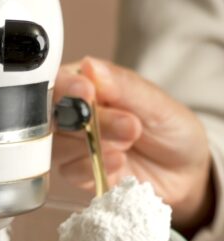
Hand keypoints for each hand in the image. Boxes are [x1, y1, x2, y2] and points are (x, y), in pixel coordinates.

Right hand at [54, 57, 214, 234]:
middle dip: (88, 119)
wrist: (185, 173)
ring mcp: (74, 146)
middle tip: (128, 124)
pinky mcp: (79, 174)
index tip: (86, 92)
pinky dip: (91, 166)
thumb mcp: (156, 104)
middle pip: (55, 115)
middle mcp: (75, 114)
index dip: (68, 87)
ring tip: (129, 142)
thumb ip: (123, 87)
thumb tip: (89, 66)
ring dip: (91, 144)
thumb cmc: (171, 130)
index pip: (62, 81)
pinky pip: (70, 171)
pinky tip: (118, 162)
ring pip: (58, 144)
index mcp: (89, 85)